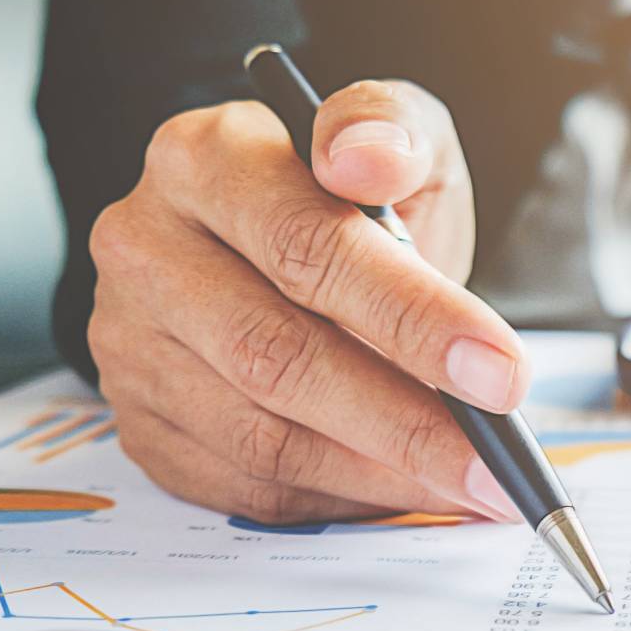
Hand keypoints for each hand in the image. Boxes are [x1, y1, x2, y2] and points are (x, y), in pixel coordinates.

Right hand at [87, 80, 531, 525]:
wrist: (291, 255)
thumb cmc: (351, 201)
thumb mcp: (398, 140)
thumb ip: (395, 132)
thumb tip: (365, 155)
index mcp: (204, 157)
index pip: (306, 243)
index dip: (412, 315)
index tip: (500, 372)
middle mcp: (146, 247)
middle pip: (276, 353)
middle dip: (405, 418)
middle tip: (493, 456)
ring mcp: (130, 342)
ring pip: (260, 435)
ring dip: (379, 472)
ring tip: (467, 481)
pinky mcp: (141, 421)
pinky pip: (242, 485)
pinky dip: (336, 497)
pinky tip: (401, 488)